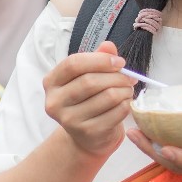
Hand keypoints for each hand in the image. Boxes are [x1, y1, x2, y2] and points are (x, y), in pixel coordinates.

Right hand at [45, 42, 134, 160]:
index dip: (99, 60)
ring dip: (124, 90)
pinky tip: (125, 103)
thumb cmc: (86, 99)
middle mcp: (55, 102)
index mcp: (51, 82)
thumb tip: (108, 46)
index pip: (73, 64)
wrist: (85, 135)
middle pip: (90, 81)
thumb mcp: (87, 76)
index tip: (119, 61)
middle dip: (116, 76)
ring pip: (107, 96)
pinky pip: (116, 112)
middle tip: (129, 77)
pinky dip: (126, 105)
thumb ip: (96, 58)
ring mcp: (69, 120)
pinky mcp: (87, 132)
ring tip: (128, 89)